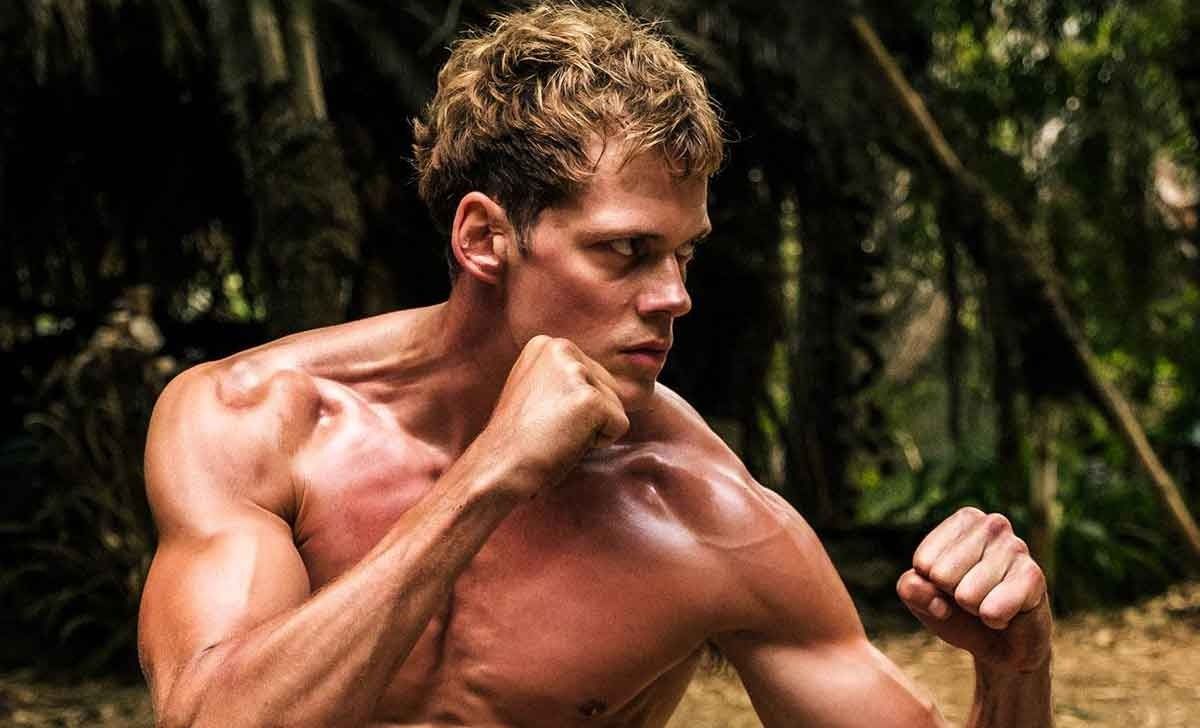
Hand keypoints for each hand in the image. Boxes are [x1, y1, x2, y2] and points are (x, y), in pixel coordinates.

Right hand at [475, 335, 628, 497]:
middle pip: (609, 387)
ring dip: (592, 428)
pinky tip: (567, 442)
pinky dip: (599, 442)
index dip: (573, 406)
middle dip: (588, 415)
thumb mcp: (537, 391)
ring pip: (616, 406)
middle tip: (550, 427)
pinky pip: (619, 426)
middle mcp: (562, 348)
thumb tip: (603, 385)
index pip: (593, 376)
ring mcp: (577, 372)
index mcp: (547, 345)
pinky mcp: (591, 399)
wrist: (498, 467)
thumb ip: (564, 379)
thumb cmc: (518, 439)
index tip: (542, 416)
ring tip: (556, 433)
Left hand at [896, 507, 1051, 672]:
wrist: (1003, 644)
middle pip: (943, 576)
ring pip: (966, 595)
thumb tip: (920, 583)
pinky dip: (993, 620)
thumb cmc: (959, 612)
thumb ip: (910, 589)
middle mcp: (992, 525)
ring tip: (991, 603)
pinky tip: (1008, 614)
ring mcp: (1017, 547)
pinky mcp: (1034, 577)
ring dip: (975, 610)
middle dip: (953, 598)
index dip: (932, 585)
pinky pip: (992, 610)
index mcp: (964, 521)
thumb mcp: (924, 601)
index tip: (950, 587)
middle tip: (973, 599)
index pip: (923, 562)